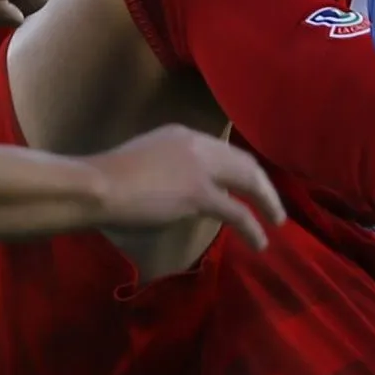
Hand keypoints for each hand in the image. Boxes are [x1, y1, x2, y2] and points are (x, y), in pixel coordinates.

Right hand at [83, 127, 285, 271]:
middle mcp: (197, 144)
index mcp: (182, 134)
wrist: (96, 186)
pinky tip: (260, 241)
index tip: (251, 185)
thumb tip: (178, 190)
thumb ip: (166, 168)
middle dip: (264, 184)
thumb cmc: (106, 180)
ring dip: (268, 202)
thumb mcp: (143, 162)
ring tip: (277, 221)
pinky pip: (237, 212)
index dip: (242, 169)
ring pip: (249, 181)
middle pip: (244, 162)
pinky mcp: (198, 194)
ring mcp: (199, 168)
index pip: (223, 150)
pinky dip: (253, 227)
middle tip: (274, 204)